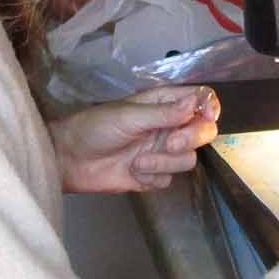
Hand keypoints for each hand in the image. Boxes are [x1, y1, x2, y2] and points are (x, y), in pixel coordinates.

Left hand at [52, 86, 217, 194]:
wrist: (69, 160)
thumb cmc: (94, 128)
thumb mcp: (129, 116)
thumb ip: (164, 113)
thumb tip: (195, 104)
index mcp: (163, 104)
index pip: (200, 99)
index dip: (209, 107)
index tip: (206, 116)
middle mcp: (167, 127)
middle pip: (203, 132)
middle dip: (189, 139)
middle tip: (168, 143)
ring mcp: (161, 152)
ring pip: (188, 160)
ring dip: (164, 162)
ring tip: (137, 161)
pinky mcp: (153, 175)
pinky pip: (170, 179)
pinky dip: (152, 177)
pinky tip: (132, 172)